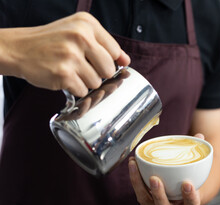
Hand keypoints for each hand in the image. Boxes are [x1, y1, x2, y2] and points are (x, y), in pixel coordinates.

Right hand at [0, 12, 129, 96]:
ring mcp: (71, 56)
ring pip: (96, 82)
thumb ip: (104, 45)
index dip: (108, 61)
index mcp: (87, 24)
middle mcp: (80, 37)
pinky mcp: (63, 74)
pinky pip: (82, 91)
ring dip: (85, 82)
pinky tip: (63, 77)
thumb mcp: (78, 32)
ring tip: (69, 70)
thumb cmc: (51, 42)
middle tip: (81, 66)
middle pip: (109, 70)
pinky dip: (74, 88)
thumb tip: (126, 61)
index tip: (95, 60)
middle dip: (98, 73)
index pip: (115, 52)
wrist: (19, 49)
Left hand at [128, 133, 204, 204]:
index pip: (192, 203)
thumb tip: (199, 135)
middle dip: (159, 194)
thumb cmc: (191, 181)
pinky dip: (135, 179)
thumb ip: (199, 154)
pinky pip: (139, 192)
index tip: (188, 183)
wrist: (183, 195)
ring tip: (134, 166)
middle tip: (155, 179)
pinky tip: (132, 163)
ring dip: (139, 185)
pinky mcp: (147, 203)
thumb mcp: (198, 171)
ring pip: (147, 201)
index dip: (190, 195)